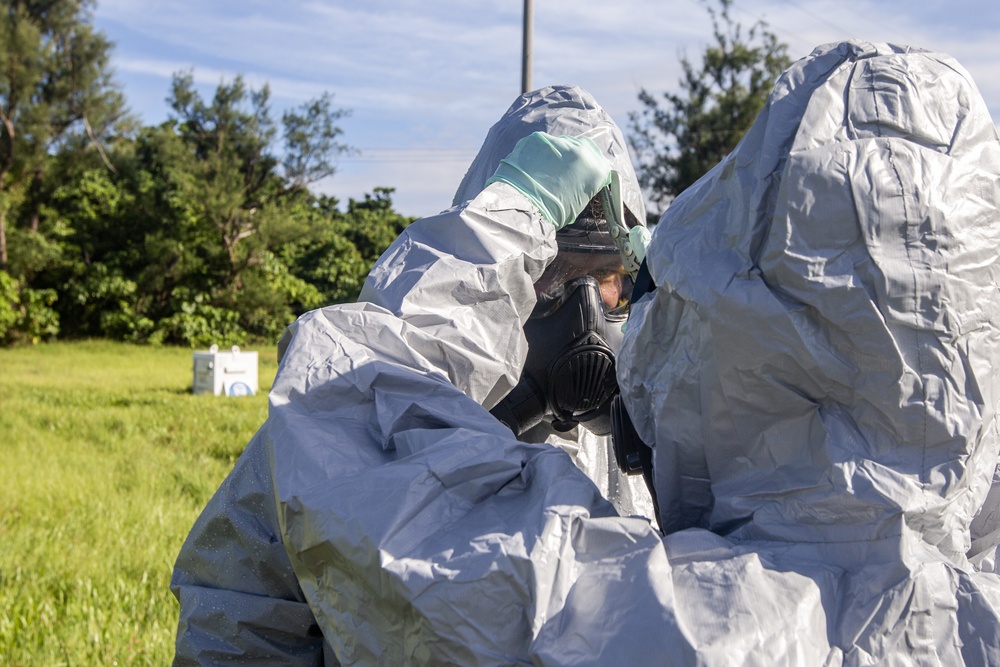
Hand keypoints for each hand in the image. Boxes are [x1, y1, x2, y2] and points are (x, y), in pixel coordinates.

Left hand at [487, 132, 611, 229]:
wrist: (524, 207)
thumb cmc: (553, 213)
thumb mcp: (579, 201)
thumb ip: (585, 183)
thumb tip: (580, 177)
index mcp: (595, 169)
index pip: (600, 161)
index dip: (590, 166)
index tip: (582, 171)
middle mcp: (581, 150)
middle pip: (583, 146)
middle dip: (574, 156)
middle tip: (562, 169)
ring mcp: (559, 142)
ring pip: (561, 143)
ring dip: (556, 153)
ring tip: (543, 169)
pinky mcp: (538, 138)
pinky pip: (542, 143)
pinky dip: (538, 152)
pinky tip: (531, 166)